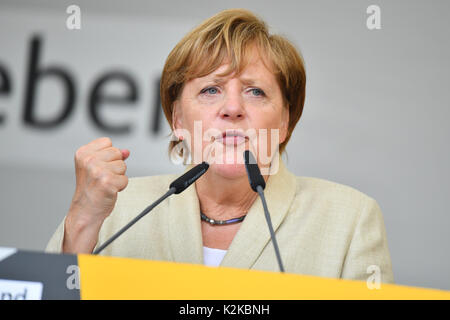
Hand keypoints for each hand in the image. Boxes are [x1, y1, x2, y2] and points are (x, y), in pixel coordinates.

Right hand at [63, 137, 129, 252]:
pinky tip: (109, 191)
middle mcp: (89, 160)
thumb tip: (126, 151)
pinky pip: (125, 179)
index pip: (108, 142)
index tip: (99, 166)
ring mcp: (98, 171)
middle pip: (117, 152)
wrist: (85, 211)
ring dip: (118, 177)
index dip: (108, 155)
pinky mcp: (107, 182)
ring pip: (123, 166)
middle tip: (102, 177)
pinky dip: (120, 187)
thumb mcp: (96, 167)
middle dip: (115, 166)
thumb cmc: (90, 189)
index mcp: (83, 153)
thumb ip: (110, 156)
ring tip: (105, 184)